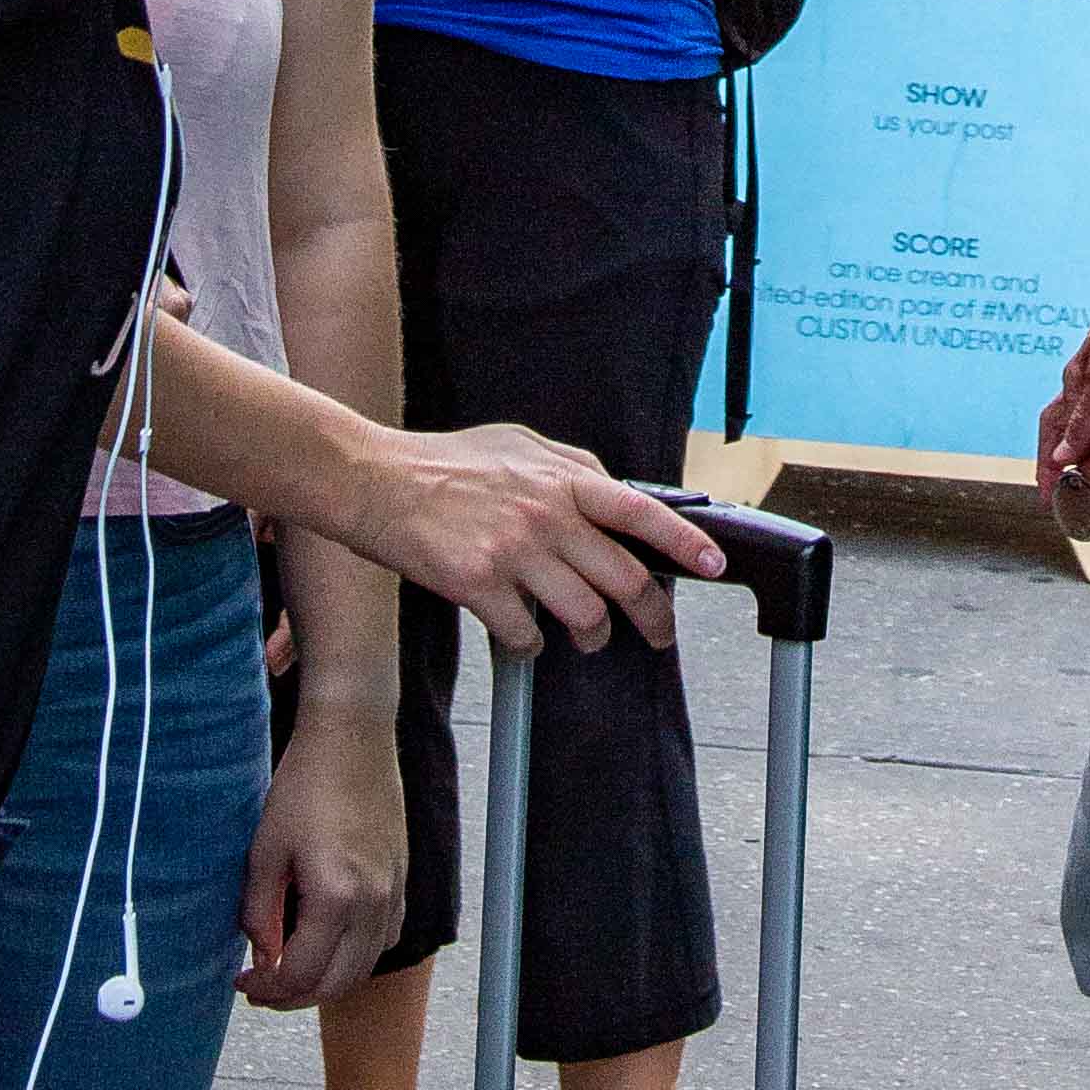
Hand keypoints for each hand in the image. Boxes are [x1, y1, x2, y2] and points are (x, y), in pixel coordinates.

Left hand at [239, 700, 408, 1006]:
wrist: (352, 737)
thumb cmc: (303, 786)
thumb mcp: (265, 851)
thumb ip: (259, 914)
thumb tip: (263, 956)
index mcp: (336, 898)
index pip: (302, 974)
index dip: (268, 989)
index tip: (243, 981)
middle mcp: (373, 903)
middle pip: (337, 983)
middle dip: (295, 996)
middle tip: (262, 987)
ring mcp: (393, 891)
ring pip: (365, 966)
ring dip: (328, 980)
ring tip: (292, 970)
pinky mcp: (402, 877)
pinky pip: (385, 938)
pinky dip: (358, 955)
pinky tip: (331, 942)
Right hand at [342, 420, 717, 652]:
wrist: (376, 481)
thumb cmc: (447, 462)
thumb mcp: (519, 444)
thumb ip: (571, 467)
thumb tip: (616, 489)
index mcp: (563, 479)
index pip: (641, 512)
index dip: (685, 542)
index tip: (713, 564)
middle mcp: (546, 515)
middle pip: (624, 579)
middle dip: (653, 616)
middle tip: (657, 634)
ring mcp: (513, 552)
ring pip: (584, 615)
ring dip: (591, 636)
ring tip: (585, 636)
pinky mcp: (478, 586)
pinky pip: (526, 636)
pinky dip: (531, 645)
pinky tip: (522, 636)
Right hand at [1037, 286, 1089, 529]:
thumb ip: (1084, 418)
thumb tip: (1060, 459)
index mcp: (1076, 384)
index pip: (1058, 438)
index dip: (1058, 470)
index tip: (1062, 498)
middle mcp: (1080, 377)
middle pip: (1056, 427)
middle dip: (1053, 461)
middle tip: (1055, 494)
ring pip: (1072, 414)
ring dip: (1071, 445)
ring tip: (1076, 472)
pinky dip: (1089, 425)